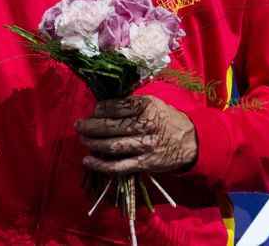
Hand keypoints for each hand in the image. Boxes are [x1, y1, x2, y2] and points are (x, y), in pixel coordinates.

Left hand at [76, 95, 196, 174]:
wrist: (190, 141)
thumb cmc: (167, 119)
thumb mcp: (153, 103)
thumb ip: (131, 104)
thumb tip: (104, 106)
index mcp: (146, 106)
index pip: (116, 107)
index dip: (100, 109)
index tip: (93, 111)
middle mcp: (145, 125)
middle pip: (111, 126)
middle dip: (91, 126)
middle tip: (78, 125)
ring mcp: (144, 145)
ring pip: (112, 145)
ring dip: (93, 143)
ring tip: (82, 139)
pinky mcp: (144, 163)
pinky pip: (118, 165)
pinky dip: (101, 164)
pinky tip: (88, 160)